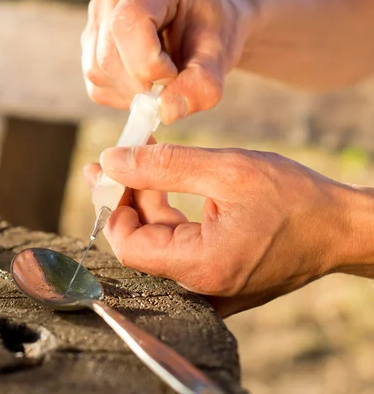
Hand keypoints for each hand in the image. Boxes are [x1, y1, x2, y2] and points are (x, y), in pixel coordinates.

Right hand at [81, 0, 264, 123]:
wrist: (202, 25)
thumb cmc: (211, 30)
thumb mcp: (219, 52)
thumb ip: (202, 82)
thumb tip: (166, 113)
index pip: (127, 24)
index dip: (148, 62)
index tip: (174, 74)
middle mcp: (111, 1)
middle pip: (108, 57)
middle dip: (142, 85)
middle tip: (172, 83)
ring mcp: (95, 24)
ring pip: (98, 74)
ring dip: (132, 93)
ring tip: (161, 80)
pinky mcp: (90, 49)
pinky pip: (97, 87)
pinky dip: (123, 96)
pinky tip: (146, 82)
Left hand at [84, 143, 373, 316]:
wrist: (340, 228)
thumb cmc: (295, 199)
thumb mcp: (227, 170)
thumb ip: (163, 166)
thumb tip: (110, 161)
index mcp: (201, 266)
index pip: (128, 245)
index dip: (112, 206)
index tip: (108, 169)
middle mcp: (200, 288)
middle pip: (140, 244)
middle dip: (126, 199)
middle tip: (115, 159)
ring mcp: (208, 289)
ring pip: (158, 244)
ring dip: (146, 203)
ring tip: (141, 160)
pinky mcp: (215, 280)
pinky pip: (178, 249)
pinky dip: (169, 217)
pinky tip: (164, 185)